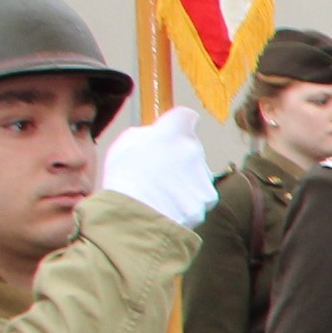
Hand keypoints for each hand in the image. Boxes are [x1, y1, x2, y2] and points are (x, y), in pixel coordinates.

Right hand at [101, 109, 219, 229]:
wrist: (133, 216)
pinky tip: (171, 205)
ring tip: (161, 193)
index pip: (186, 116)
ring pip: (197, 174)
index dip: (179, 124)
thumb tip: (157, 133)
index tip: (174, 131)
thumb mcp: (125, 144)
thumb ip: (147, 134)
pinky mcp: (208, 198)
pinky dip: (189, 201)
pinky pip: (200, 196)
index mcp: (173, 130)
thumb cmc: (123, 179)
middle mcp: (194, 148)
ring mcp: (204, 174)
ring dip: (185, 181)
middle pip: (191, 148)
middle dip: (179, 158)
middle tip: (158, 174)